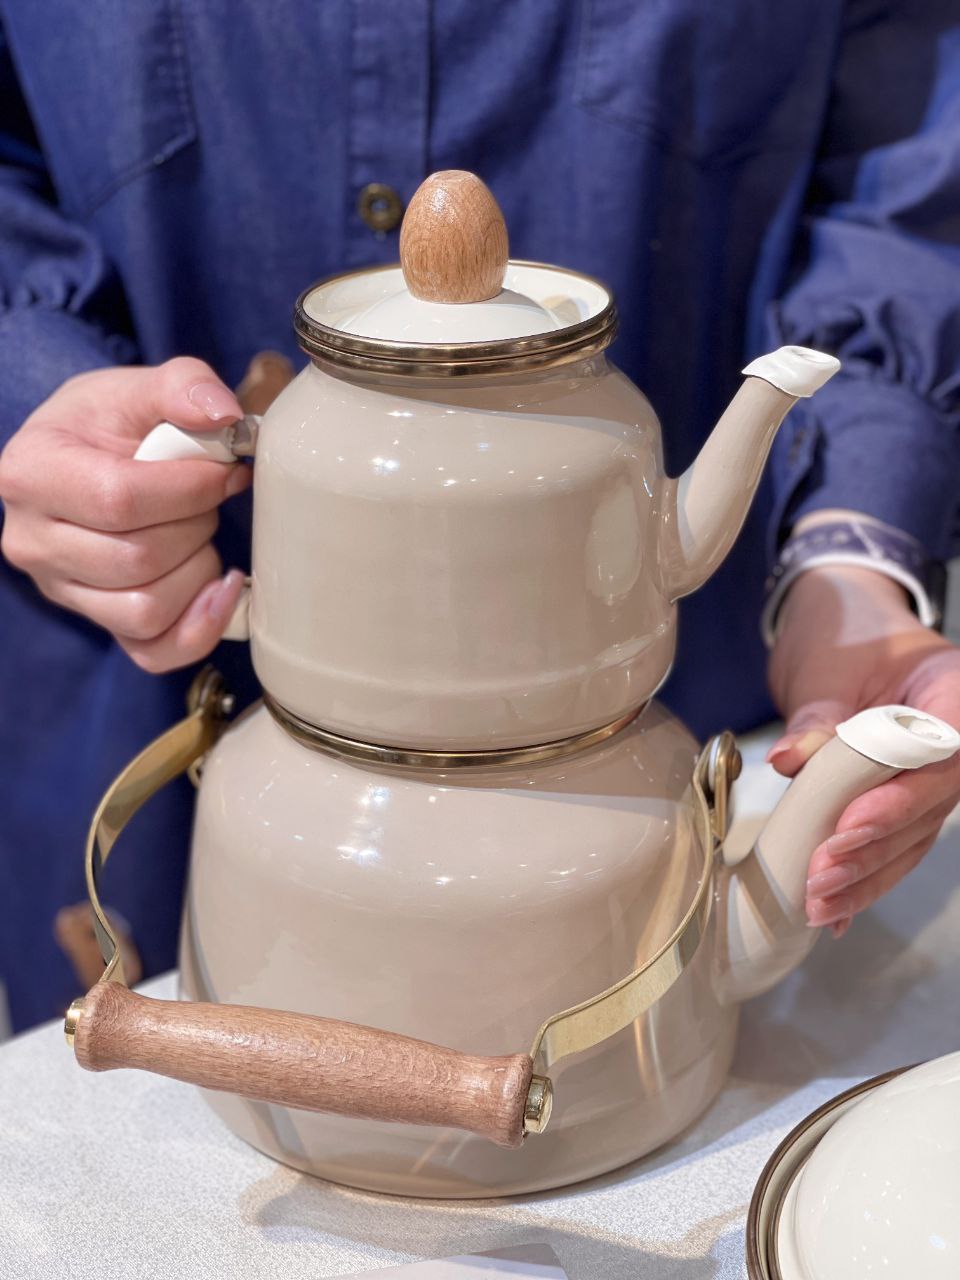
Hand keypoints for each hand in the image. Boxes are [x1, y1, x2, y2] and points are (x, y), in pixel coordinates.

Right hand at [0, 358, 250, 671]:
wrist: (85, 461)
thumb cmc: (108, 425)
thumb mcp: (135, 388)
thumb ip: (182, 385)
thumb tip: (224, 414)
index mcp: (31, 474)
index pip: (119, 499)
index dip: (189, 489)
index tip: (224, 470)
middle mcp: (33, 542)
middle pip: (137, 559)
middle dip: (197, 525)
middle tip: (211, 498)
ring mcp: (62, 590)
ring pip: (147, 609)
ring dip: (198, 571)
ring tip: (201, 533)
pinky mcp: (98, 623)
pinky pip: (153, 652)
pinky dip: (200, 627)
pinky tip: (220, 588)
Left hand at [768, 563, 959, 936]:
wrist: (846, 624)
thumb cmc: (846, 636)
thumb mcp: (828, 666)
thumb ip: (816, 715)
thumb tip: (790, 759)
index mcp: (952, 691)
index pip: (942, 752)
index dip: (900, 797)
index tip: (851, 825)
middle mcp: (956, 739)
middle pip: (928, 804)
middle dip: (873, 846)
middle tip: (821, 873)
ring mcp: (936, 772)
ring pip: (913, 835)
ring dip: (867, 875)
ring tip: (820, 903)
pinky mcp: (908, 796)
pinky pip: (895, 842)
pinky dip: (865, 878)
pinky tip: (836, 914)